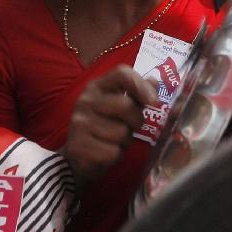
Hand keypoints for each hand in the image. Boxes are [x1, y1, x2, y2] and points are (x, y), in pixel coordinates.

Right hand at [64, 66, 157, 187]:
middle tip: (129, 128)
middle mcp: (85, 100)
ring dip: (124, 141)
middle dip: (136, 121)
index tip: (154, 102)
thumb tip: (154, 80)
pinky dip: (114, 156)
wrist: (77, 157)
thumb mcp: (121, 109)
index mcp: (97, 86)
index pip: (122, 74)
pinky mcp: (78, 145)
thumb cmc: (104, 129)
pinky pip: (112, 152)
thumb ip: (137, 95)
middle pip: (126, 105)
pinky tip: (104, 153)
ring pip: (121, 132)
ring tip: (113, 141)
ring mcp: (79, 122)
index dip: (141, 86)